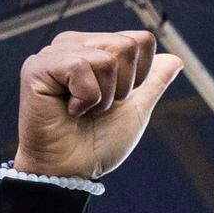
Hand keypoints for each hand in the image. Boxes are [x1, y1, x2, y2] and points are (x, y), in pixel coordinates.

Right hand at [12, 28, 183, 181]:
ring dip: (103, 97)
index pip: (139, 40)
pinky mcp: (37, 67)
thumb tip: (176, 59)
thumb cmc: (97, 144)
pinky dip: (85, 98)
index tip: (117, 100)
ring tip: (83, 111)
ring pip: (105, 59)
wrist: (72, 171)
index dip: (139, 76)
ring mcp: (53, 54)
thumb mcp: (136, 110)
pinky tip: (70, 110)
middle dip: (122, 87)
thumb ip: (154, 82)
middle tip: (98, 108)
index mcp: (95, 49)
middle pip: (125, 46)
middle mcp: (73, 45)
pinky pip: (79, 68)